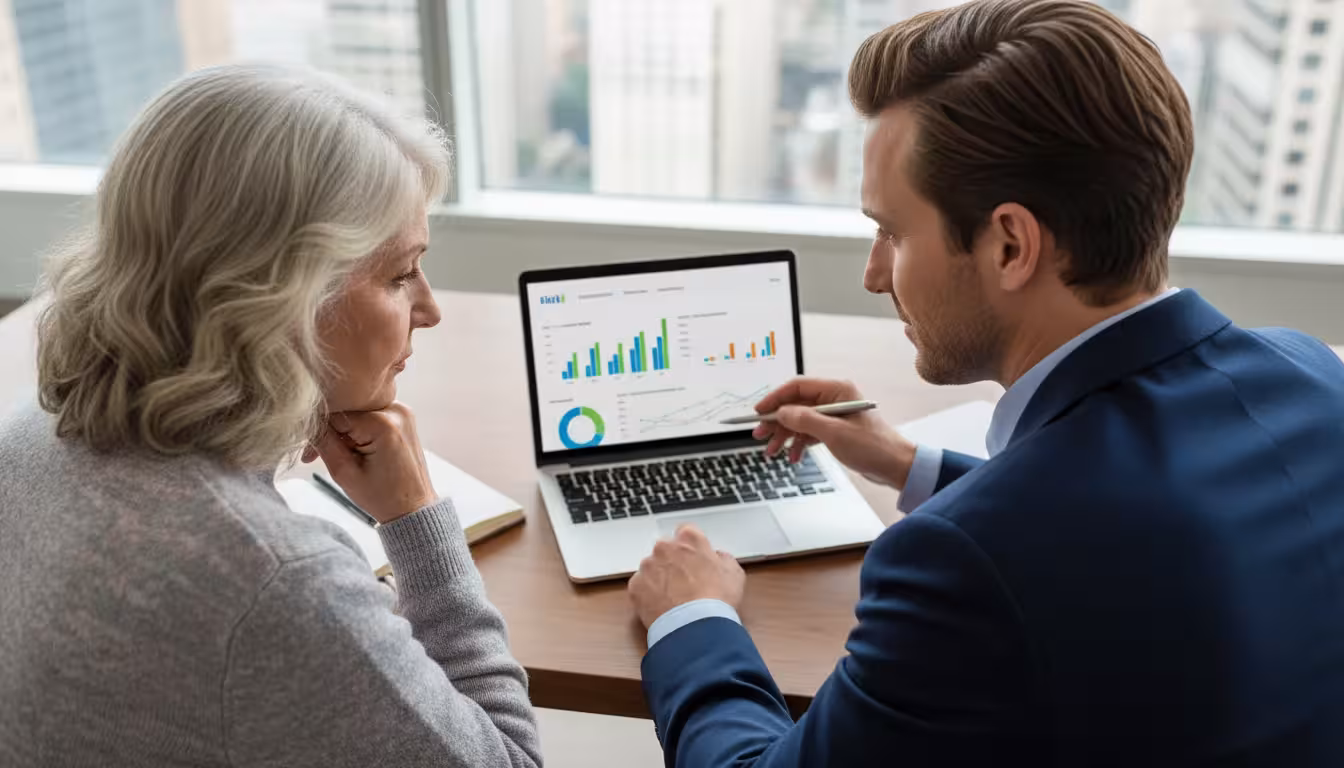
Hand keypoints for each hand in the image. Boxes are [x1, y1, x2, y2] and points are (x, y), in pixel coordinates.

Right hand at [305, 402, 436, 523]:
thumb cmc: (383, 497)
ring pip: (356, 413)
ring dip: (343, 432)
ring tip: (341, 457)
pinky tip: (354, 450)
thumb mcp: (344, 472)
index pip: (335, 413)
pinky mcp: (402, 418)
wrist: (413, 508)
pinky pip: (370, 416)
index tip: (311, 454)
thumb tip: (308, 421)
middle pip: (347, 410)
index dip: (318, 431)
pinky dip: (357, 431)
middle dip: (330, 432)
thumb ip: (323, 442)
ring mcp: (402, 412)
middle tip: (317, 457)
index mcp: (383, 422)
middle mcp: (396, 409)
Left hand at [628, 525, 744, 628]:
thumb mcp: (734, 573)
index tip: (694, 559)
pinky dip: (649, 595)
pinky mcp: (636, 586)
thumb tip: (717, 557)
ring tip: (674, 598)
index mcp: (689, 539)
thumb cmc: (717, 599)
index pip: (686, 532)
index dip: (691, 547)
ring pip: (651, 568)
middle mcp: (665, 547)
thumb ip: (723, 558)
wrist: (696, 626)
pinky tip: (662, 606)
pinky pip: (641, 587)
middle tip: (685, 582)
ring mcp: (647, 567)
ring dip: (659, 578)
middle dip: (673, 561)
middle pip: (666, 549)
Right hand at [753, 377, 915, 488]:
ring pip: (799, 420)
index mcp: (837, 390)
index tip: (759, 411)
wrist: (895, 466)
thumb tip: (781, 412)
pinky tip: (793, 456)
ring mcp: (834, 415)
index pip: (797, 387)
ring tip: (772, 451)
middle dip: (776, 421)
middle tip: (760, 435)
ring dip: (784, 435)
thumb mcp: (834, 433)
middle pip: (795, 405)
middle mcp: (834, 398)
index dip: (775, 398)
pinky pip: (809, 432)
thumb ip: (804, 419)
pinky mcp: (835, 430)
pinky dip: (798, 443)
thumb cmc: (873, 447)